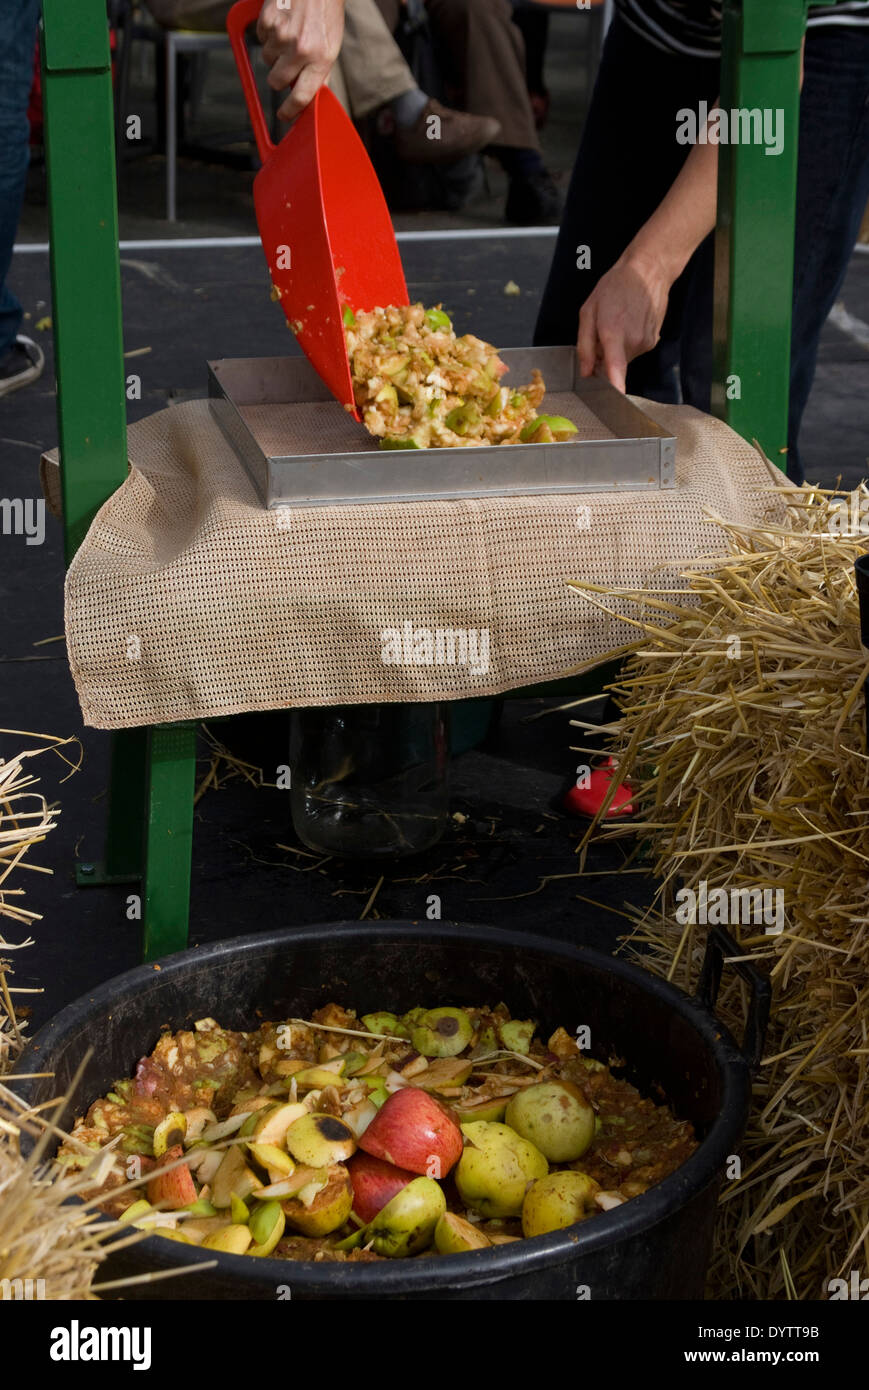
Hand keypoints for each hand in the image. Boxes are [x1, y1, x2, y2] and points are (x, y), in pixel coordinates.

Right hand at [257, 0, 344, 122]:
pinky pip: (260, 37)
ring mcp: (282, 35)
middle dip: (279, 77)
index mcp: (321, 59)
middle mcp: (301, 50)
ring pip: (267, 59)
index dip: (291, 111)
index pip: (302, 97)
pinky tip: (282, 20)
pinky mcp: (268, 21)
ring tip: (288, 32)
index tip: (284, 115)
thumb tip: (313, 96)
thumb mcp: (332, 44)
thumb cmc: (326, 10)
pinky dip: (268, 32)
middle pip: (277, 82)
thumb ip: (321, 71)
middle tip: (286, 64)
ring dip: (274, 51)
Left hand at [577, 250, 673, 392]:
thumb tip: (586, 371)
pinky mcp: (653, 342)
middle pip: (613, 365)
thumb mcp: (588, 311)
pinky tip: (630, 322)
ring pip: (623, 359)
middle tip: (603, 331)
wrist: (648, 270)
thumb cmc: (615, 287)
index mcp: (613, 332)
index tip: (617, 399)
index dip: (616, 385)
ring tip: (619, 321)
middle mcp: (632, 341)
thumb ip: (584, 345)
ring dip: (617, 348)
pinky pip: (634, 351)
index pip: (616, 367)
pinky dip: (628, 343)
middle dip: (604, 356)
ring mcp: (645, 343)